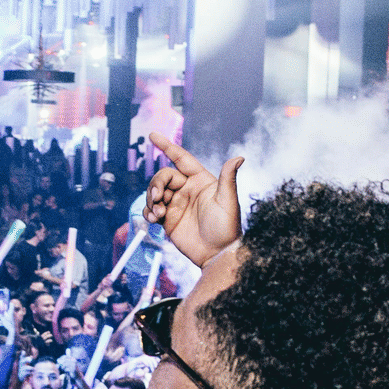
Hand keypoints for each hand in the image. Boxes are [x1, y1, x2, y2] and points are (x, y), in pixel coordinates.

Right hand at [144, 132, 242, 267]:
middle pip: (163, 176)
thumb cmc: (227, 228)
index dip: (167, 146)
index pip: (181, 158)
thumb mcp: (228, 202)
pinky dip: (148, 212)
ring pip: (154, 192)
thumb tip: (240, 157)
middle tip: (157, 197)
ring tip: (157, 213)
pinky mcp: (168, 220)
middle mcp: (187, 189)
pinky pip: (151, 209)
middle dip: (156, 184)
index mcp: (200, 180)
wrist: (217, 254)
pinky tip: (152, 219)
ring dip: (151, 199)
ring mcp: (176, 204)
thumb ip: (228, 179)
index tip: (152, 135)